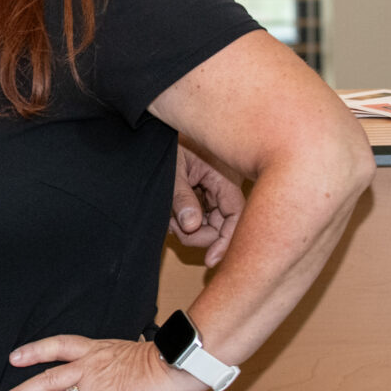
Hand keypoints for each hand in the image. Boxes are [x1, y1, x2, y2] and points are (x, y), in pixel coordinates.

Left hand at [0, 334, 204, 390]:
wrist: (175, 365)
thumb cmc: (160, 358)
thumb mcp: (127, 349)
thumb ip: (109, 358)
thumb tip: (106, 363)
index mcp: (94, 349)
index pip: (56, 346)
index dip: (33, 352)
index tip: (13, 359)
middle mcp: (89, 366)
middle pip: (46, 379)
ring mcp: (96, 387)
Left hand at [170, 143, 243, 263]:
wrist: (155, 130)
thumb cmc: (166, 143)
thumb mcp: (172, 170)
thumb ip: (181, 197)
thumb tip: (192, 225)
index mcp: (223, 177)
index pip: (235, 215)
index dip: (226, 240)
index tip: (210, 260)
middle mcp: (223, 185)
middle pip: (222, 225)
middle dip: (197, 234)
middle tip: (173, 226)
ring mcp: (214, 190)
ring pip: (209, 223)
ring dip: (189, 228)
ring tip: (169, 216)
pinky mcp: (204, 193)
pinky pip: (200, 216)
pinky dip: (186, 221)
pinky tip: (171, 215)